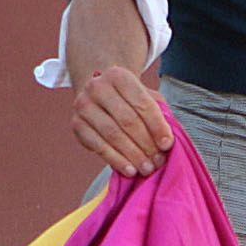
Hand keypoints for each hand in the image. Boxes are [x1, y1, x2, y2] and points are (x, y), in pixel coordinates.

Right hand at [71, 63, 172, 177]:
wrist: (99, 95)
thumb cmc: (129, 99)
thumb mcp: (146, 96)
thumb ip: (159, 112)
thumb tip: (167, 140)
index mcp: (119, 76)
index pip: (143, 103)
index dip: (157, 126)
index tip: (168, 145)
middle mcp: (97, 87)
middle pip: (128, 120)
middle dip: (146, 144)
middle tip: (159, 161)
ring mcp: (84, 105)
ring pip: (113, 135)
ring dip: (133, 155)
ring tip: (147, 168)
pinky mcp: (77, 124)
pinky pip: (99, 146)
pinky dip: (116, 160)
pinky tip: (130, 170)